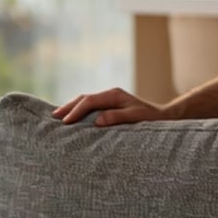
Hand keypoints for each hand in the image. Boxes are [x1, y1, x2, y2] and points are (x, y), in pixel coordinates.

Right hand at [52, 88, 168, 126]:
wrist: (164, 117)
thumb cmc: (152, 119)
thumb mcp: (136, 118)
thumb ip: (117, 117)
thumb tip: (97, 121)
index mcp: (114, 95)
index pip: (89, 101)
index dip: (76, 111)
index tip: (66, 122)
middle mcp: (110, 95)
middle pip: (83, 98)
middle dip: (68, 107)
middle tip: (53, 117)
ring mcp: (110, 100)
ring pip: (85, 101)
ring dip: (72, 108)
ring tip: (58, 117)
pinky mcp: (110, 106)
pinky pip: (90, 107)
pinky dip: (79, 111)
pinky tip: (73, 119)